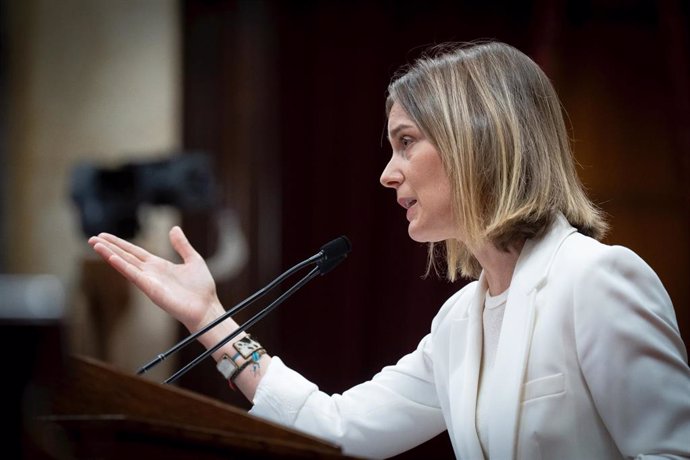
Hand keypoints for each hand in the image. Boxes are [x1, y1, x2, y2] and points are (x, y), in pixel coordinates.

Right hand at [88, 226, 221, 331]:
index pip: (135, 252)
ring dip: (110, 254)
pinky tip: (111, 257)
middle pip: (125, 256)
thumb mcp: (193, 259)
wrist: (206, 307)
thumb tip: (173, 228)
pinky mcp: (151, 289)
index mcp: (159, 266)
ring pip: (125, 264)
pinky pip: (134, 275)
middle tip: (92, 238)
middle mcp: (151, 273)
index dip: (120, 243)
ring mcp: (149, 281)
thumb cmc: (201, 289)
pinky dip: (122, 266)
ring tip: (95, 244)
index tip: (105, 236)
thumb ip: (182, 245)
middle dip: (109, 247)